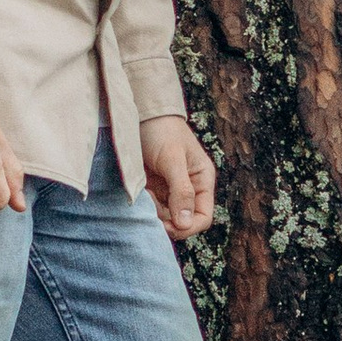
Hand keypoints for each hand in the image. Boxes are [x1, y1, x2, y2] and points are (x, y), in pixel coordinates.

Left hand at [140, 111, 217, 239]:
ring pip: (165, 217)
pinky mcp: (153, 189)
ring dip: (154, 215)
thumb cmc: (161, 131)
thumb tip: (186, 224)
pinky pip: (151, 208)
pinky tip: (139, 194)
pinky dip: (144, 207)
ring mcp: (170, 190)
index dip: (187, 226)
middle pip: (183, 221)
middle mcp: (189, 188)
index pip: (203, 217)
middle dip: (168, 222)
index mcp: (202, 181)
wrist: (139, 114)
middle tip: (151, 215)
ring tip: (144, 198)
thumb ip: (181, 191)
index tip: (167, 225)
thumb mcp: (173, 160)